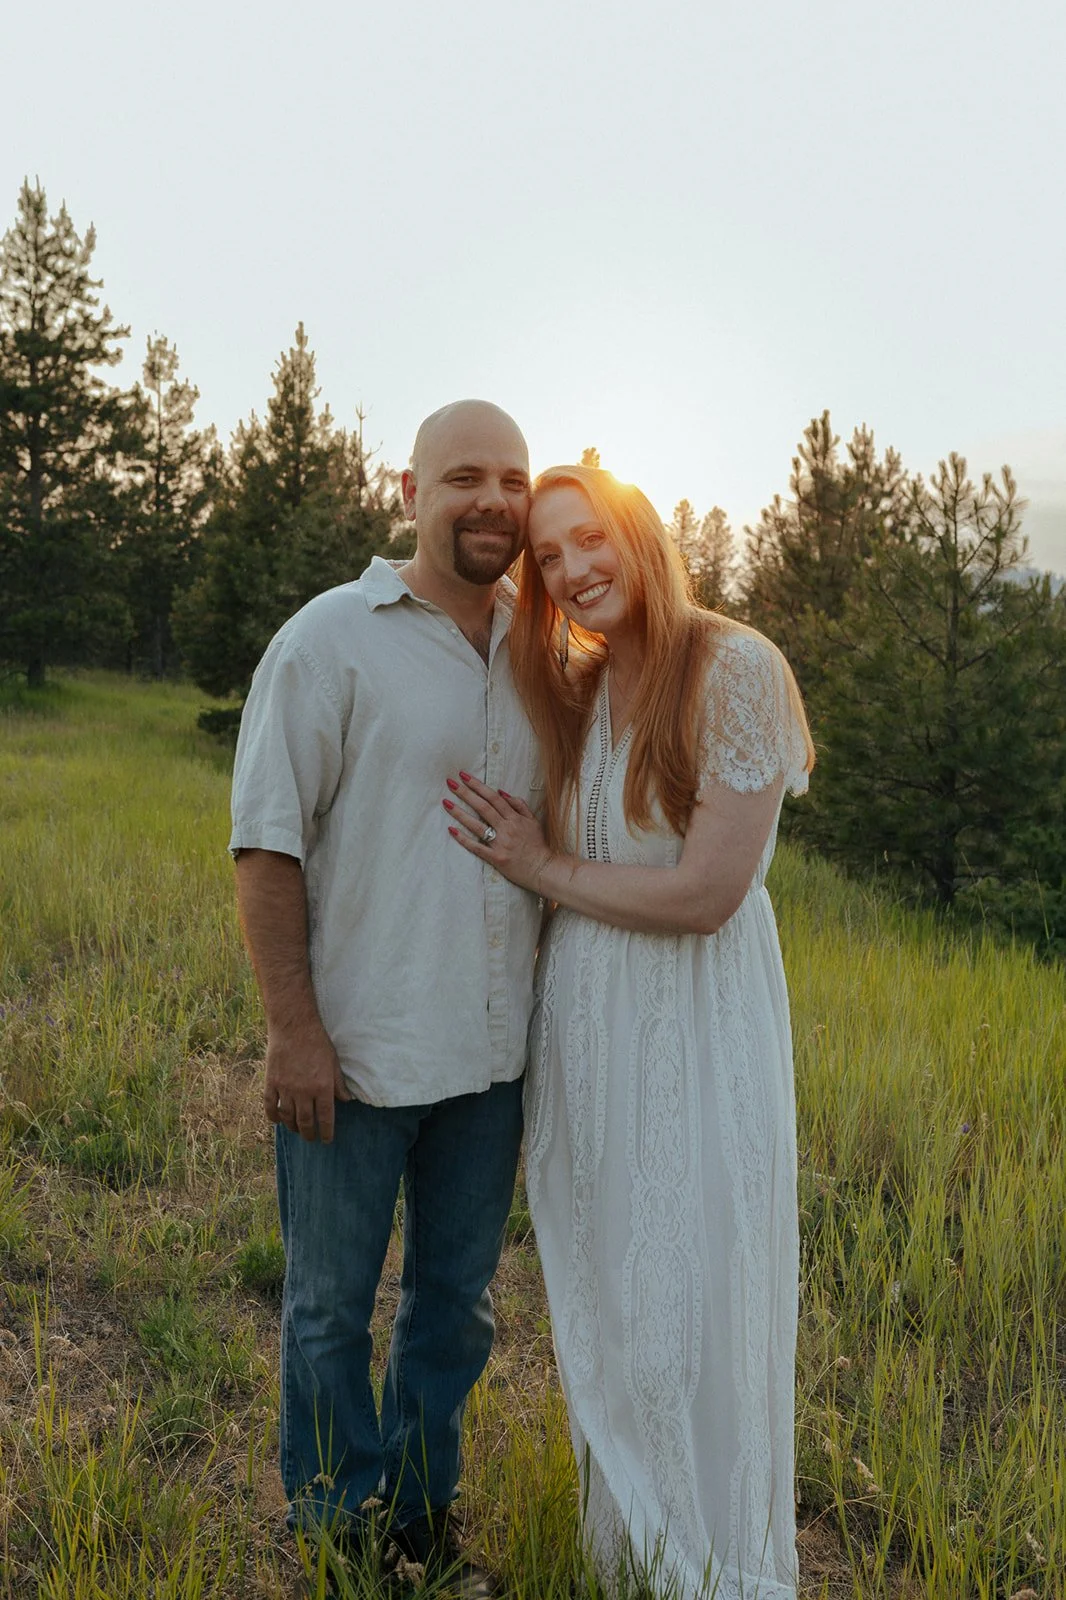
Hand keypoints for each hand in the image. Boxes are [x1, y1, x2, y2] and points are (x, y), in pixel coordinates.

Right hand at [263, 1018, 352, 1142]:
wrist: (294, 1026)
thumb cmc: (317, 1042)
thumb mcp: (334, 1062)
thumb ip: (339, 1083)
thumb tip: (346, 1100)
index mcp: (322, 1087)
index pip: (326, 1118)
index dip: (326, 1132)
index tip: (326, 1140)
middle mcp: (304, 1091)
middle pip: (305, 1122)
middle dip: (309, 1133)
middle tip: (311, 1138)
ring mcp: (286, 1088)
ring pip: (288, 1117)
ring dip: (292, 1127)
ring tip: (296, 1130)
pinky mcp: (271, 1082)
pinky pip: (270, 1105)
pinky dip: (273, 1116)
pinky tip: (277, 1120)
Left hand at [444, 771, 554, 892]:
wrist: (543, 869)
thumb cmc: (538, 845)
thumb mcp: (533, 821)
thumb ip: (519, 805)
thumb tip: (501, 792)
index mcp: (515, 818)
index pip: (494, 797)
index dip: (478, 785)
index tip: (464, 776)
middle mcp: (507, 828)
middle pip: (483, 807)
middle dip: (465, 793)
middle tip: (450, 783)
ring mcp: (501, 844)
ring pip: (477, 825)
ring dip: (460, 813)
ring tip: (446, 803)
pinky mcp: (496, 858)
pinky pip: (477, 847)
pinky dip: (464, 839)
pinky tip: (452, 830)